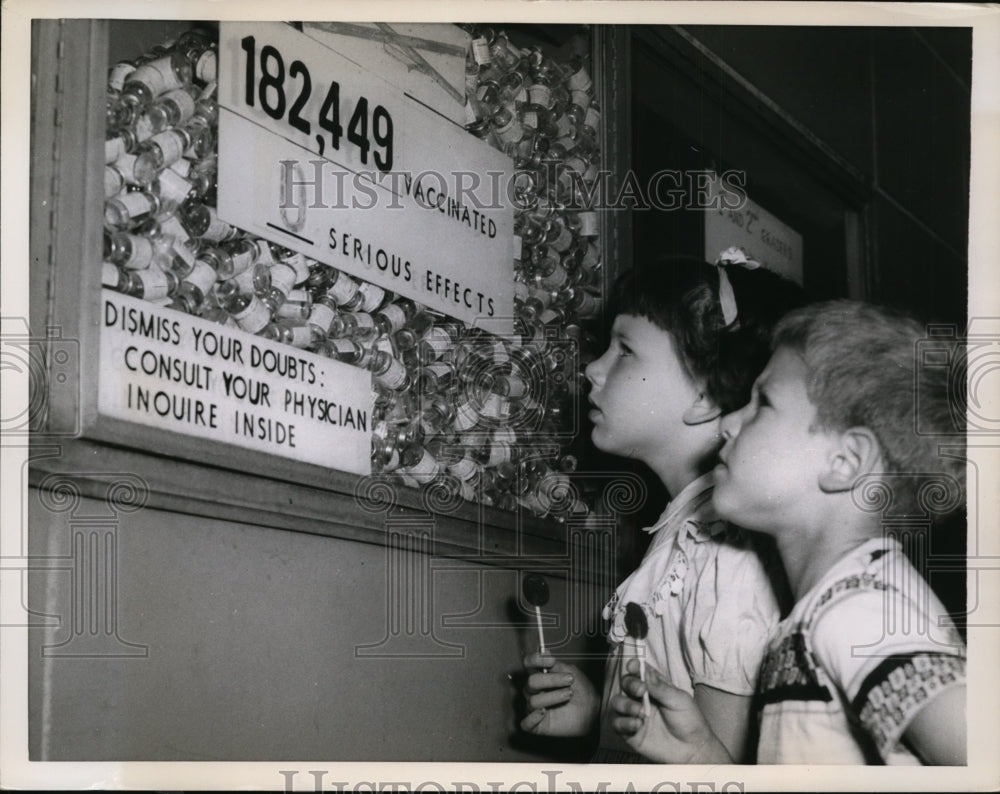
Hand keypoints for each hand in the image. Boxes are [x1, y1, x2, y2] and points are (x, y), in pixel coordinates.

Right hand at [520, 652, 599, 736]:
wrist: (593, 710)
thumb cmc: (581, 690)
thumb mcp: (571, 672)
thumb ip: (555, 664)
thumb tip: (544, 652)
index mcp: (540, 675)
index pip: (528, 664)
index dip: (535, 660)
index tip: (551, 660)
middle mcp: (534, 691)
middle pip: (531, 682)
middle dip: (551, 680)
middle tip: (570, 680)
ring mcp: (534, 708)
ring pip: (533, 701)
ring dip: (553, 697)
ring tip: (569, 695)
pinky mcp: (537, 725)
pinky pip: (525, 723)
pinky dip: (533, 717)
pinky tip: (545, 712)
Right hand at [610, 658, 731, 762]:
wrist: (692, 749)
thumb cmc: (689, 721)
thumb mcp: (679, 700)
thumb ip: (660, 687)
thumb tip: (645, 673)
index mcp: (654, 686)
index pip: (639, 671)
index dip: (634, 666)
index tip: (633, 667)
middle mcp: (641, 698)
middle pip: (625, 683)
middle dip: (630, 684)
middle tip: (640, 691)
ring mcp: (634, 714)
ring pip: (617, 702)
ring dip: (626, 704)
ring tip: (641, 712)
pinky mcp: (630, 732)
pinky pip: (617, 723)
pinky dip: (624, 723)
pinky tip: (638, 725)